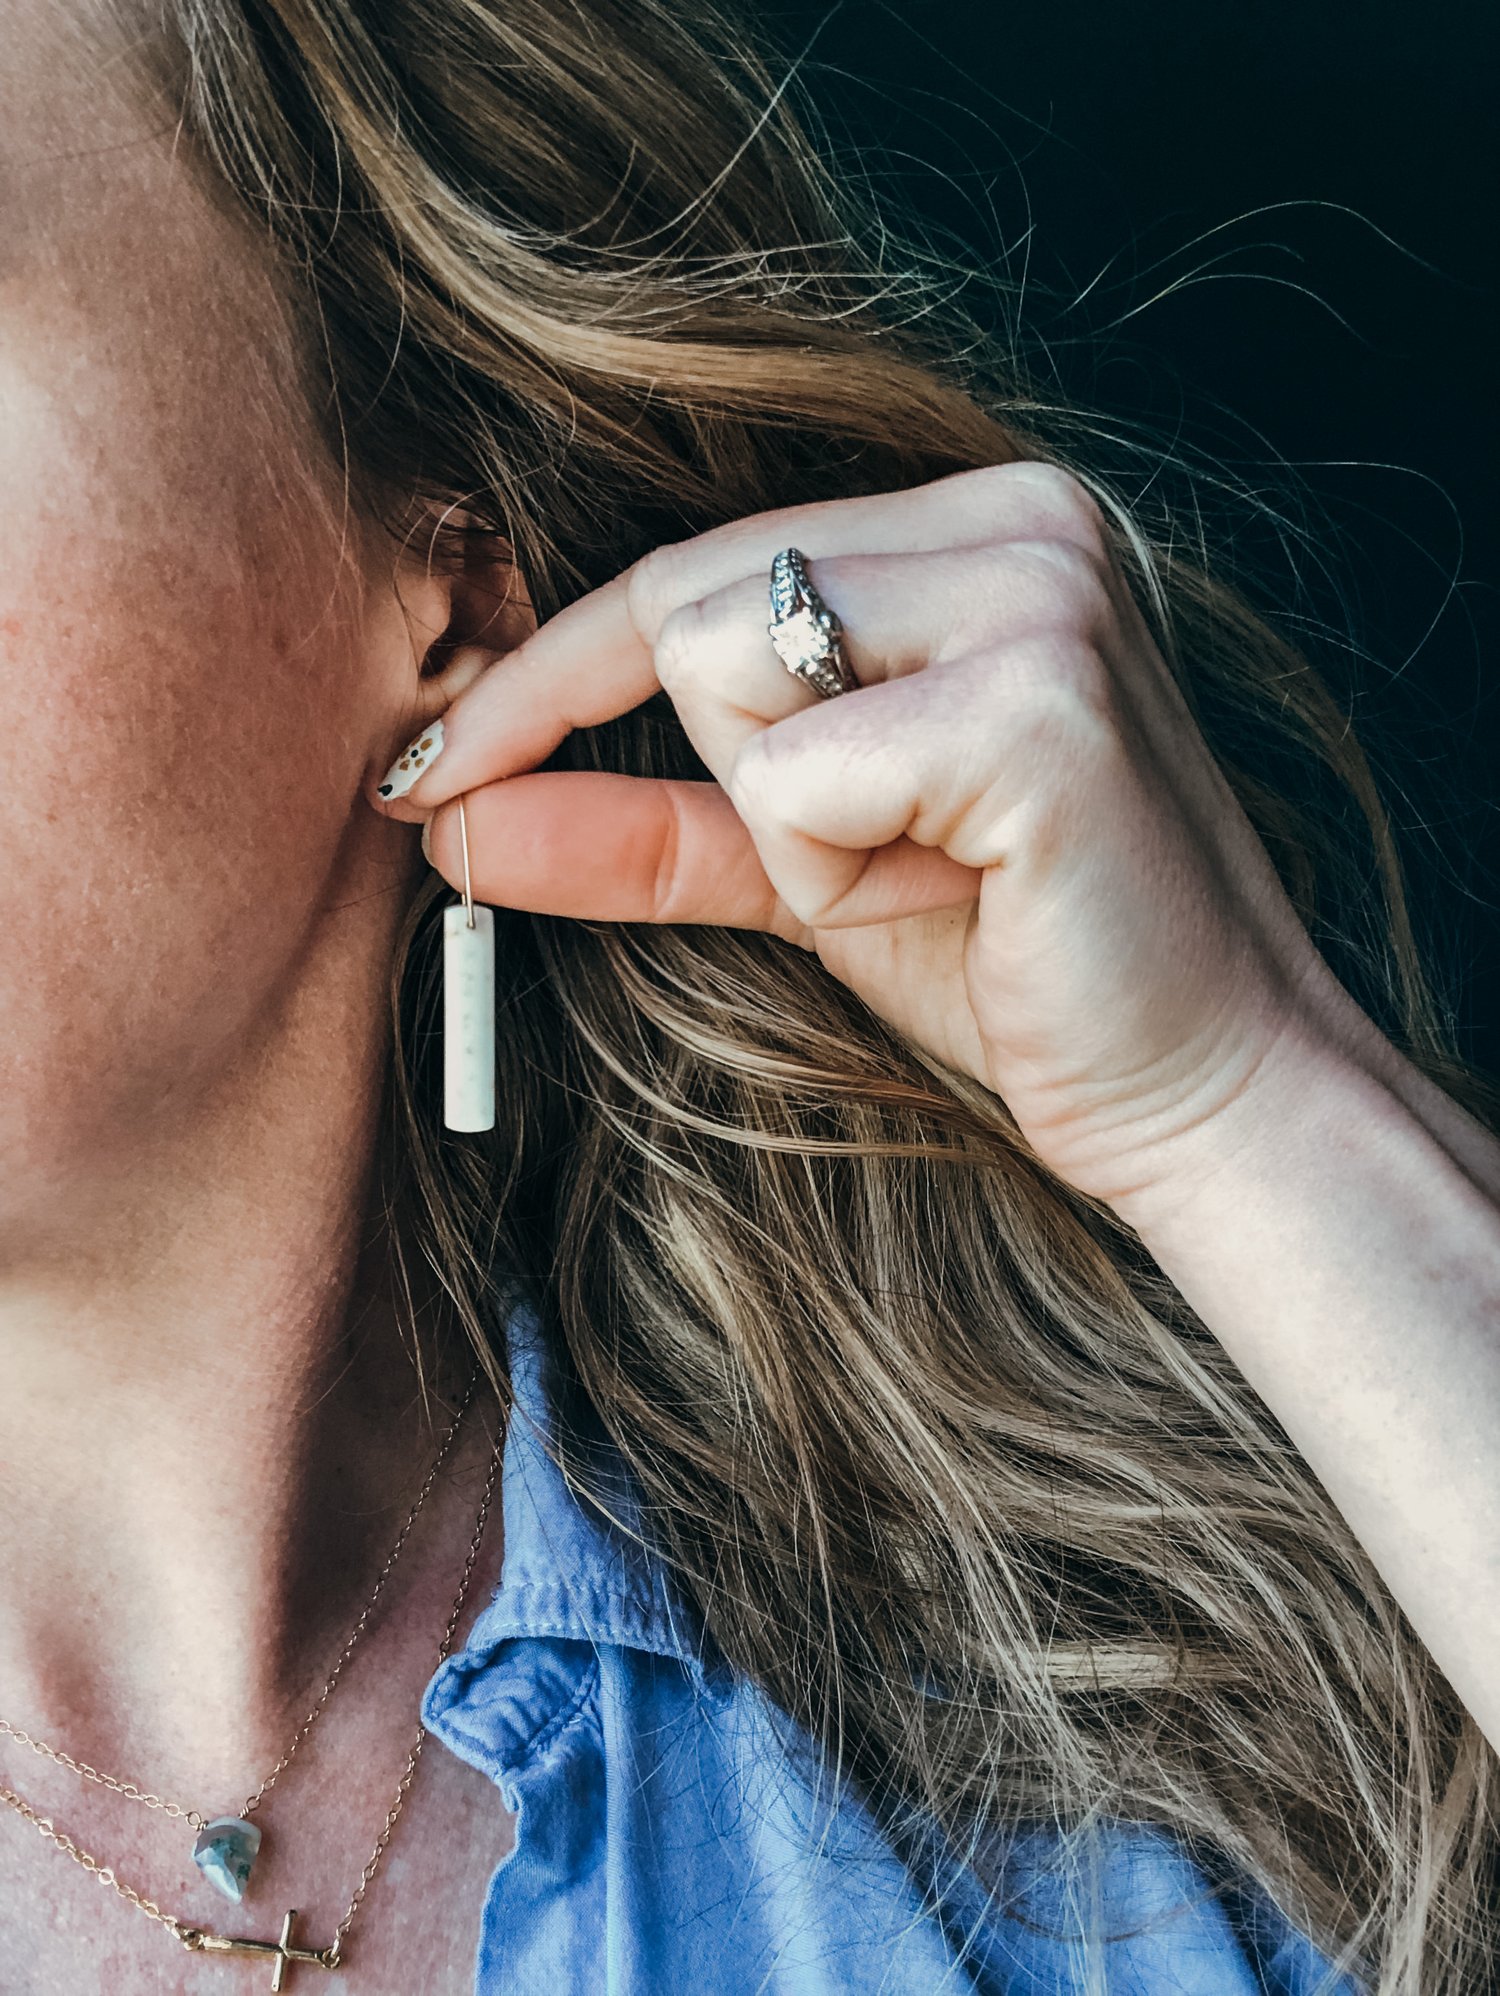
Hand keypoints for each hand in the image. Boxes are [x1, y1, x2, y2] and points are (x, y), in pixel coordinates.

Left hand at [372, 461, 1371, 1219]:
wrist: (1199, 1092)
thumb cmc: (1011, 967)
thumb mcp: (801, 875)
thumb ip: (636, 824)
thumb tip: (449, 818)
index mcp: (977, 525)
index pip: (694, 568)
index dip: (547, 675)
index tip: (429, 768)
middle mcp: (1022, 515)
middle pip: (692, 602)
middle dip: (740, 779)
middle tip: (889, 871)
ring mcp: (1044, 590)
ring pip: (727, 667)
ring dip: (795, 830)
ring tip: (938, 877)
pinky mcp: (1042, 700)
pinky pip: (796, 774)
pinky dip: (837, 871)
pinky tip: (968, 893)